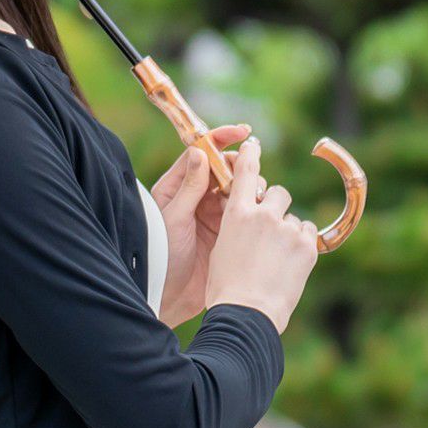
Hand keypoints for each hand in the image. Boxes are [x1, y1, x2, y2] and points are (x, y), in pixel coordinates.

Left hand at [152, 123, 251, 328]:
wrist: (167, 295)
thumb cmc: (160, 255)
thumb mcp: (173, 218)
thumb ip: (187, 187)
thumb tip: (199, 152)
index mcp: (178, 187)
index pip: (201, 153)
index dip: (221, 139)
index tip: (243, 132)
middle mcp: (196, 197)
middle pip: (225, 170)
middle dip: (242, 167)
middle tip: (252, 178)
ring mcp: (213, 215)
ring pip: (239, 190)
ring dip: (252, 188)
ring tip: (257, 197)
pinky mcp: (227, 233)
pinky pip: (245, 214)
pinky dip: (257, 209)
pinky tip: (268, 210)